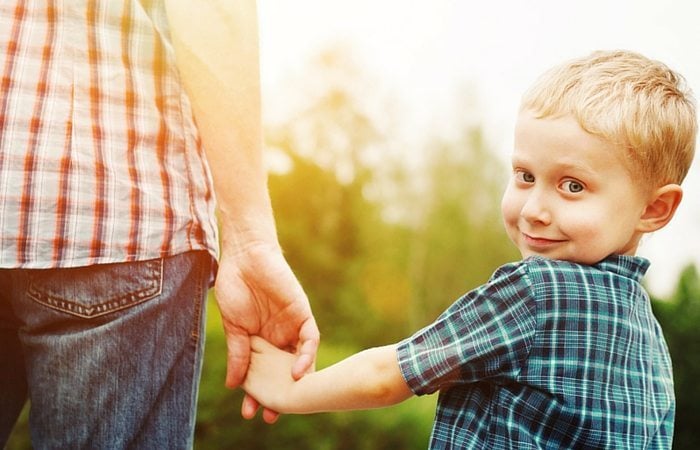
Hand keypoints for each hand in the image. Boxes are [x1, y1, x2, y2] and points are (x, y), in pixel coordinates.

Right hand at [213, 241, 318, 420]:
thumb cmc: (235, 287)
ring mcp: (292, 327)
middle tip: (272, 417)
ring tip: (288, 400)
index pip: (264, 374)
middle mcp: (279, 338)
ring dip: (297, 381)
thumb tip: (233, 385)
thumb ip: (238, 354)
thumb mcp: (234, 327)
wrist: (244, 256)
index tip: (250, 412)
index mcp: (261, 342)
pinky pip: (310, 338)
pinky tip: (299, 371)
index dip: (259, 394)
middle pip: (284, 372)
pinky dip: (306, 355)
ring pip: (301, 360)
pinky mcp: (302, 314)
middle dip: (280, 394)